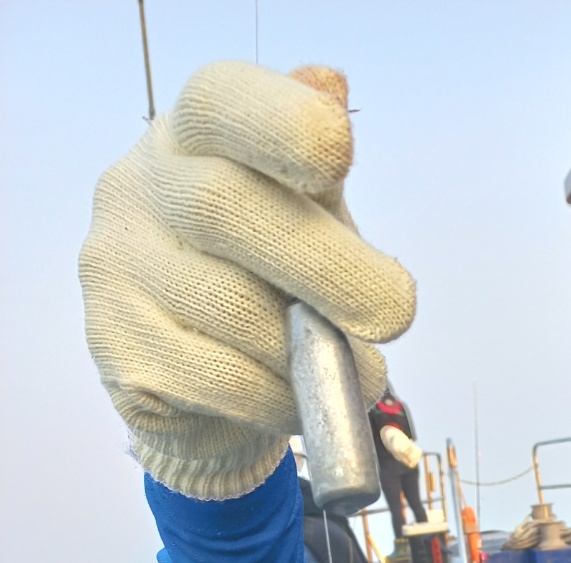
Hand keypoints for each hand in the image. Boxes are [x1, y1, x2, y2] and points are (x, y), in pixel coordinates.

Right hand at [80, 63, 415, 499]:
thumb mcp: (305, 213)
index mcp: (192, 136)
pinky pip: (217, 381)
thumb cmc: (269, 274)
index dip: (278, 121)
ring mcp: (116, 271)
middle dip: (324, 264)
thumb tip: (329, 95)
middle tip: (395, 312)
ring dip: (309, 351)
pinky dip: (279, 398)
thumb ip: (321, 175)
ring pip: (225, 310)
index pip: (222, 102)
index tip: (339, 156)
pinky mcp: (120, 353)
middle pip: (223, 208)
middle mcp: (138, 190)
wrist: (206, 377)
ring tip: (358, 375)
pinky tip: (301, 400)